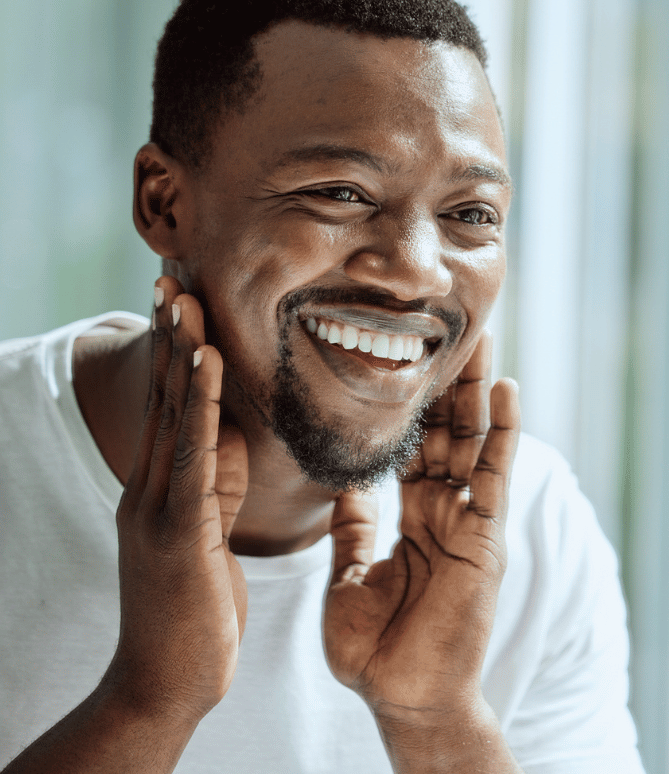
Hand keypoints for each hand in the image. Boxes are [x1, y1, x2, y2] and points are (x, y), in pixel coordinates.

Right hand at [105, 276, 249, 725]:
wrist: (166, 682)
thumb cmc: (194, 610)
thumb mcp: (207, 535)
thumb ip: (215, 484)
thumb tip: (231, 438)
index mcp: (163, 488)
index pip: (173, 407)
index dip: (179, 351)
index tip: (185, 298)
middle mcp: (152, 487)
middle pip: (166, 397)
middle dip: (172, 334)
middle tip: (174, 271)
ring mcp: (159, 506)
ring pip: (173, 414)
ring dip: (180, 351)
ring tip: (183, 295)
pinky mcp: (178, 531)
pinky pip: (193, 455)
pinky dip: (200, 404)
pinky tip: (206, 361)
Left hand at [323, 332, 519, 727]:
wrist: (403, 699)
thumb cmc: (376, 651)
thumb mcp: (349, 579)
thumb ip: (353, 530)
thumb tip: (342, 488)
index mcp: (413, 520)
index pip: (412, 449)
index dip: (408, 407)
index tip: (400, 360)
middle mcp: (445, 513)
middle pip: (447, 434)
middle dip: (446, 385)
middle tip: (444, 330)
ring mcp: (469, 523)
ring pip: (475, 443)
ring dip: (477, 391)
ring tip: (478, 339)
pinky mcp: (486, 537)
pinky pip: (496, 476)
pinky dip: (503, 433)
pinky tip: (504, 389)